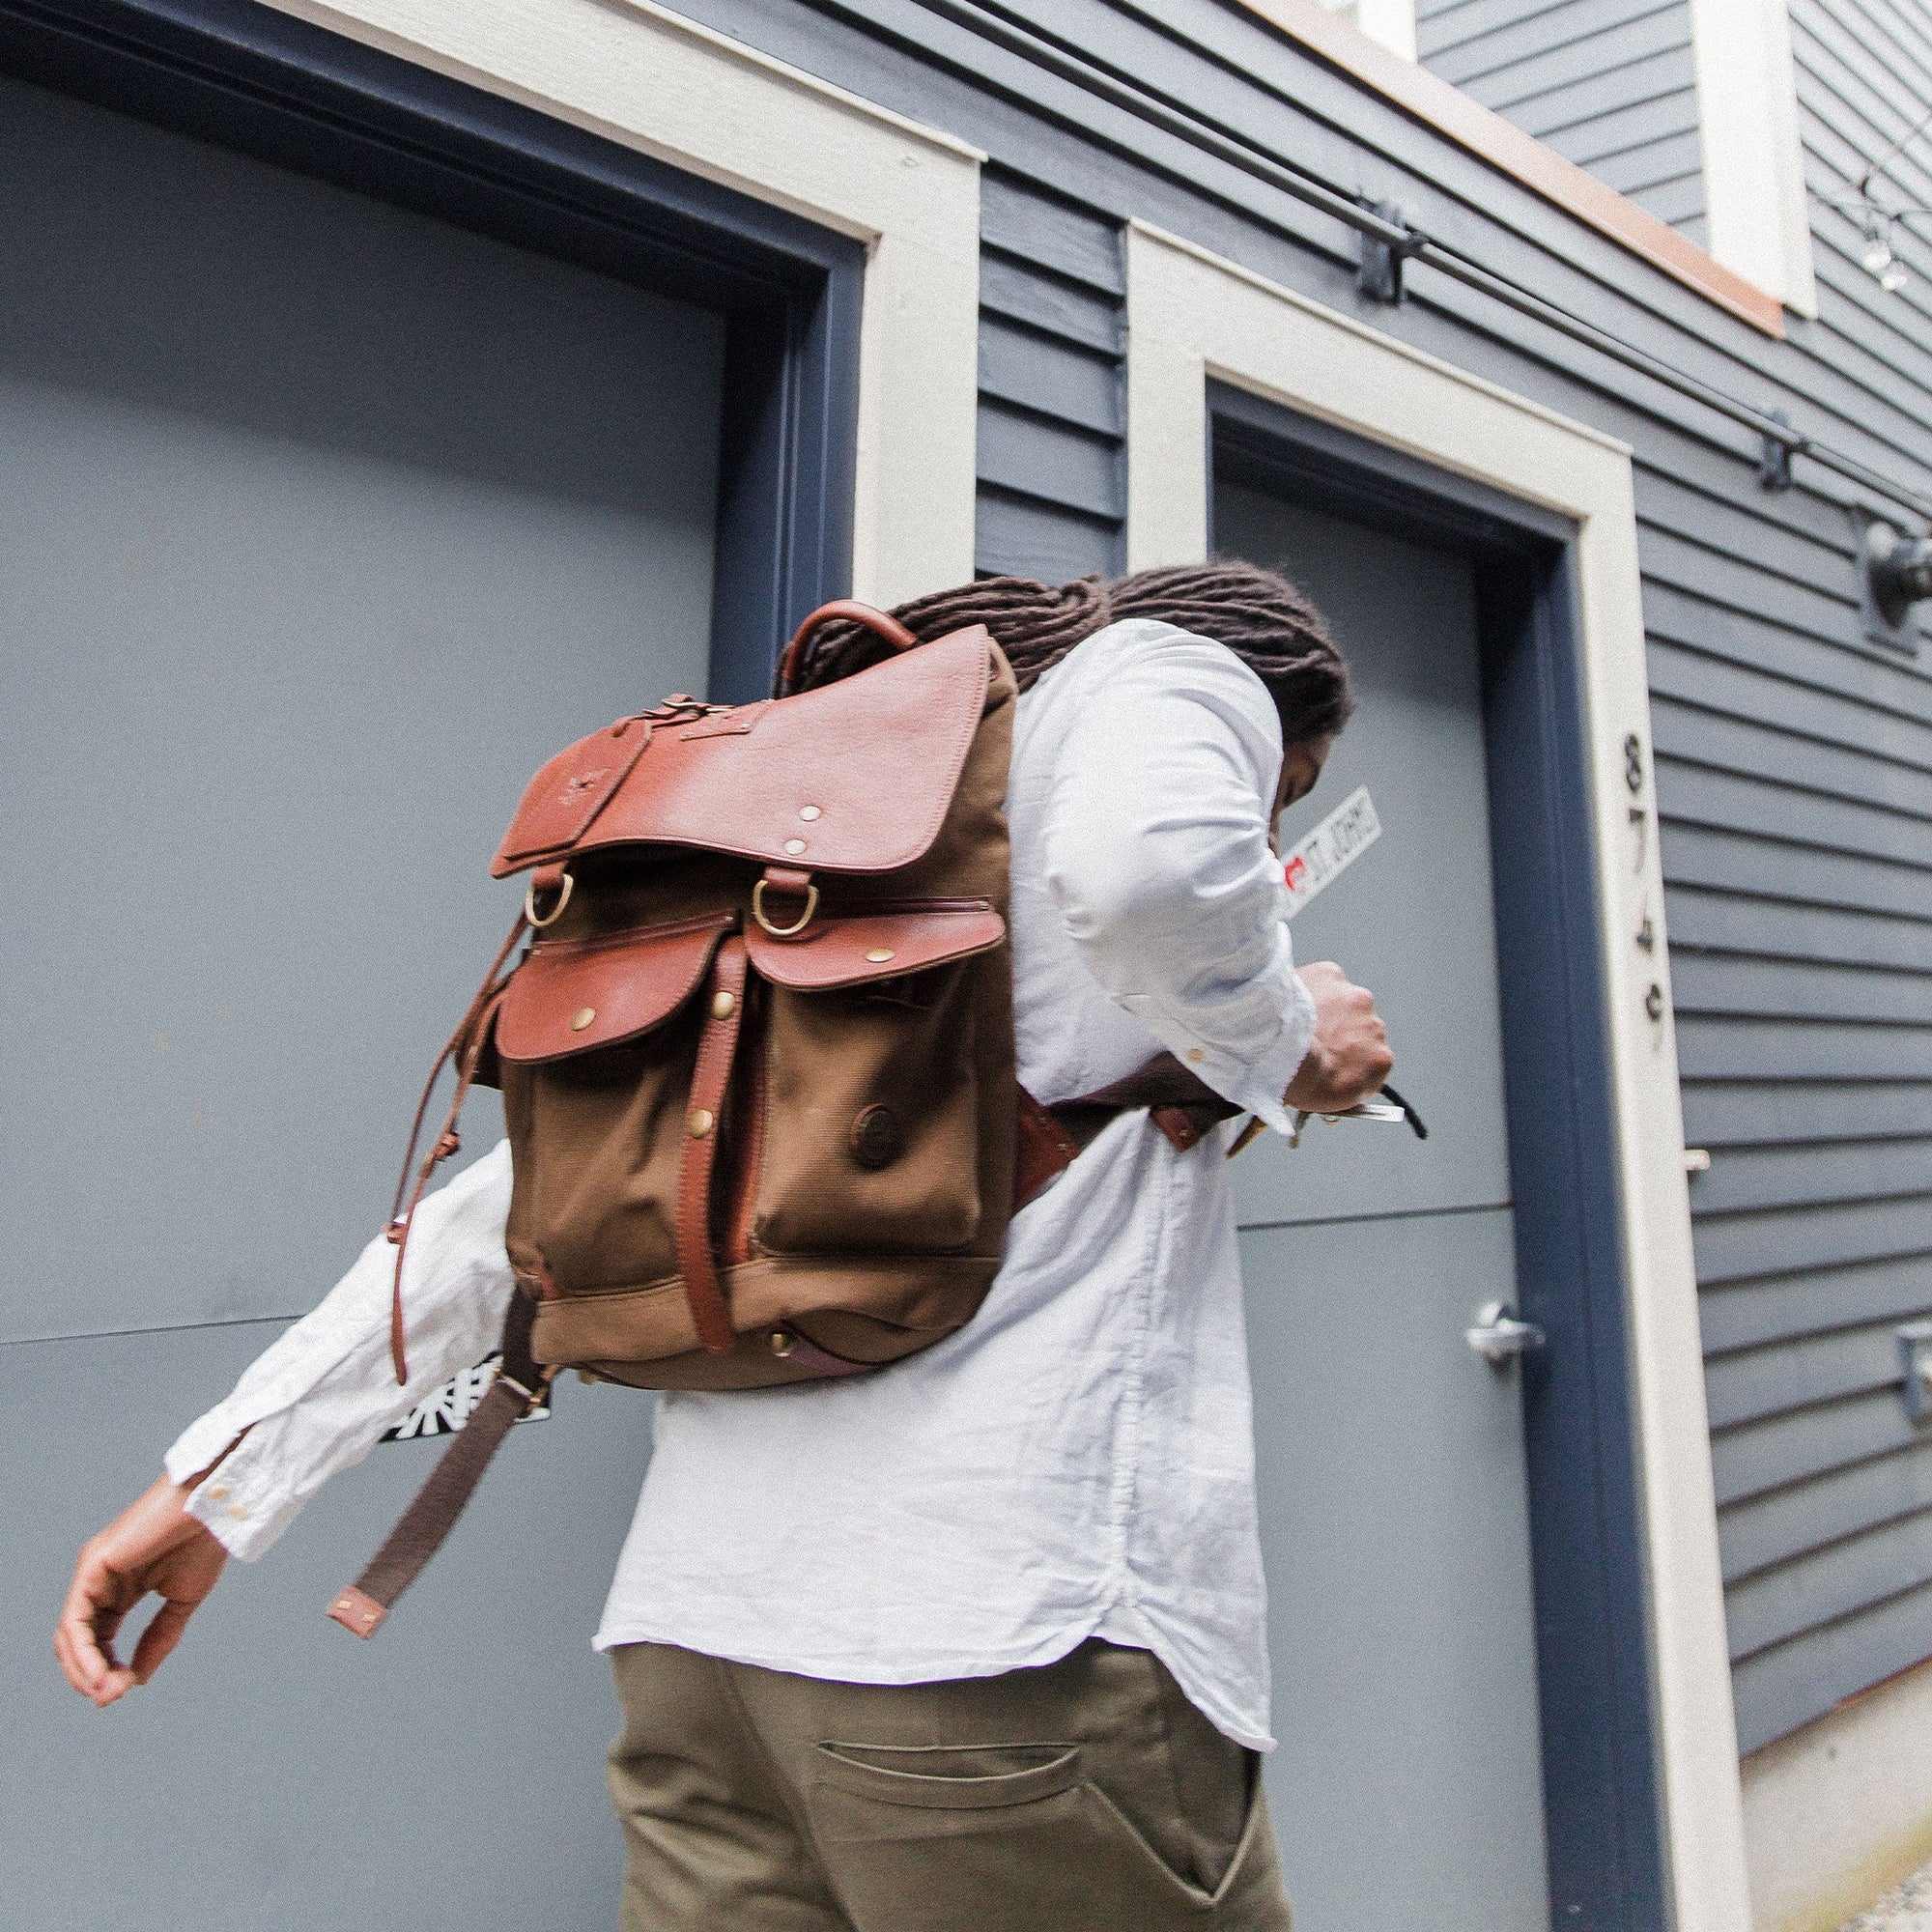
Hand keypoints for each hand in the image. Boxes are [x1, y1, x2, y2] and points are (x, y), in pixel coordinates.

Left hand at [56, 1475, 226, 1706]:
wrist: (217, 1504)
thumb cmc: (204, 1540)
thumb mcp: (182, 1600)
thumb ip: (159, 1637)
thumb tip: (137, 1678)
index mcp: (120, 1588)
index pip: (98, 1638)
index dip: (107, 1669)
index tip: (126, 1689)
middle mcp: (99, 1581)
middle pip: (77, 1641)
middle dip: (91, 1675)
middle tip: (112, 1697)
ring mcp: (92, 1572)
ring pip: (70, 1635)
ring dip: (84, 1670)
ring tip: (108, 1691)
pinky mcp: (92, 1566)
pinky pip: (76, 1620)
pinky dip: (84, 1653)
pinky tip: (101, 1673)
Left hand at [1285, 961, 1392, 1112]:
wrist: (1276, 1051)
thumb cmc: (1297, 1081)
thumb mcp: (1328, 1103)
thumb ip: (1344, 1089)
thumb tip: (1340, 1086)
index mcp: (1381, 1061)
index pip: (1370, 1059)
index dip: (1349, 1060)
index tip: (1332, 1061)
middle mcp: (1376, 1027)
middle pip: (1358, 1029)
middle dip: (1338, 1034)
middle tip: (1310, 1042)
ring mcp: (1356, 999)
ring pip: (1342, 1002)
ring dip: (1326, 1009)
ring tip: (1297, 1022)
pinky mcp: (1333, 976)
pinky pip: (1324, 980)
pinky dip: (1312, 988)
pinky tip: (1294, 1002)